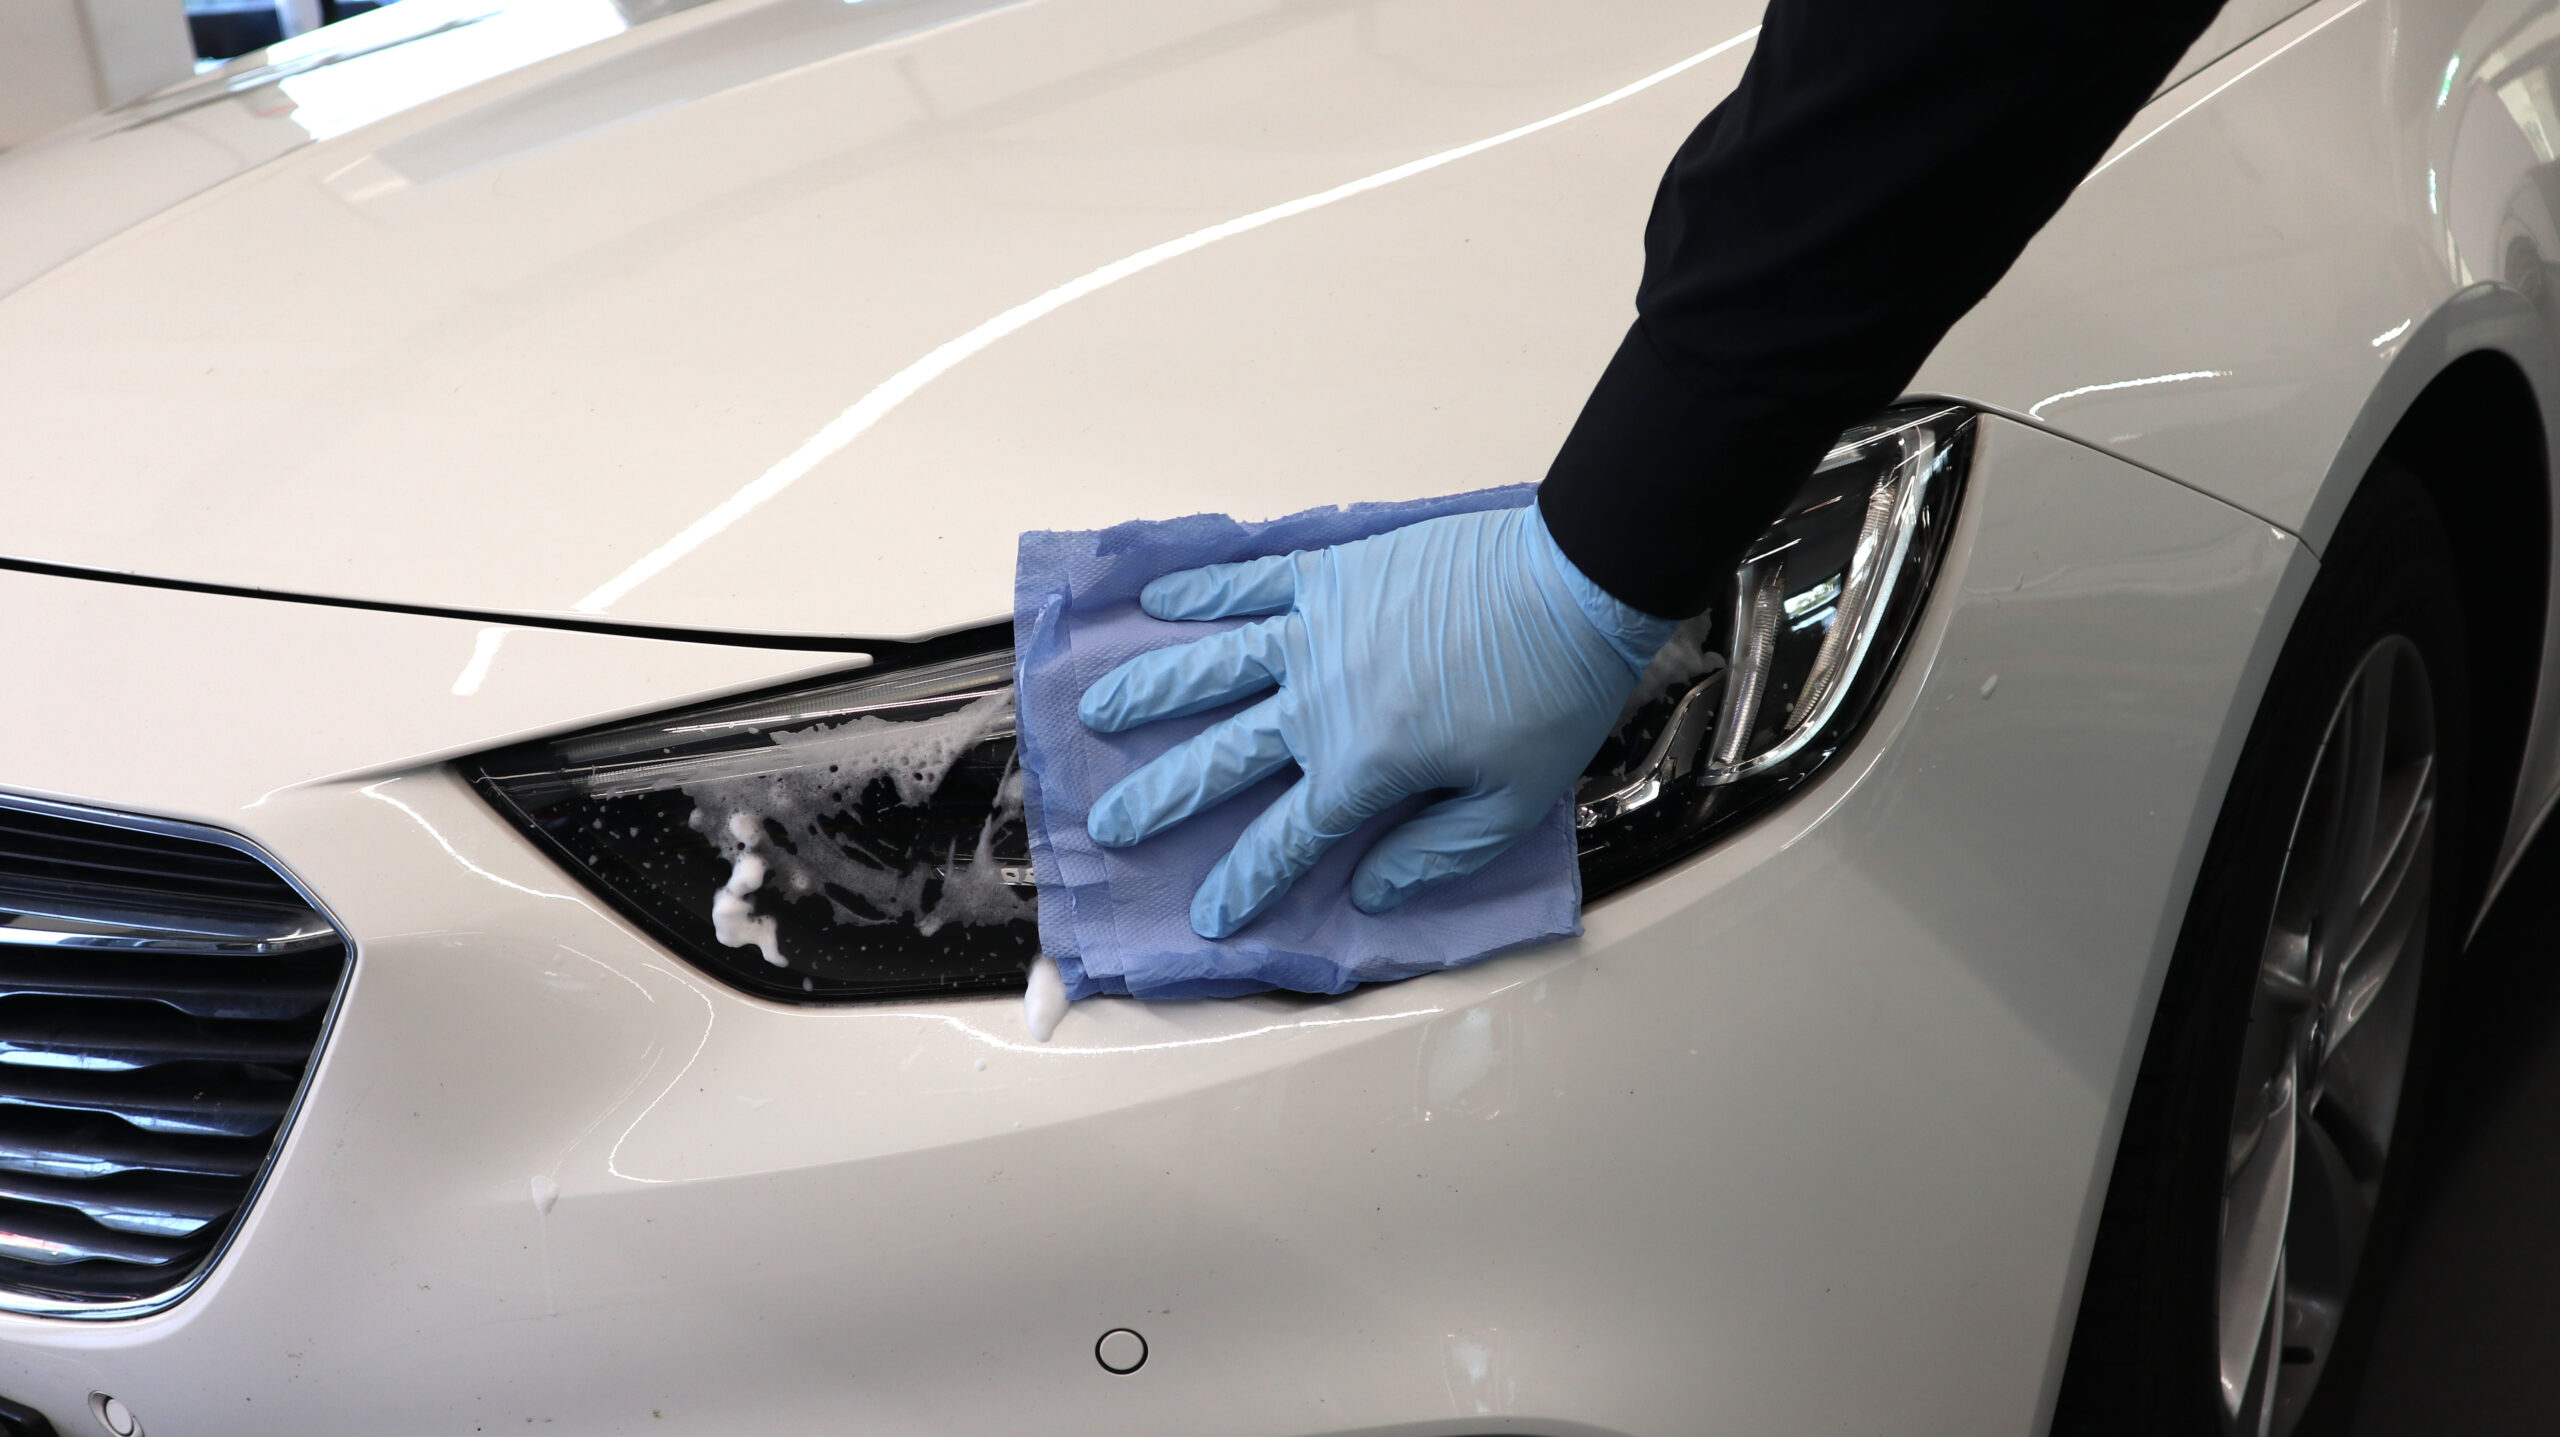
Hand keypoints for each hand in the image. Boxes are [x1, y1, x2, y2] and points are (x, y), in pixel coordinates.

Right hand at [1078, 502, 1677, 938]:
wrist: (1574, 581)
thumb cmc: (1553, 693)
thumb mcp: (1512, 802)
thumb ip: (1435, 854)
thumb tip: (1369, 893)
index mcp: (1363, 766)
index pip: (1289, 839)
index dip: (1245, 882)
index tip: (1208, 915)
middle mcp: (1319, 702)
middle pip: (1222, 759)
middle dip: (1162, 798)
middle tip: (1109, 823)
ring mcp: (1317, 631)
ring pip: (1213, 668)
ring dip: (1151, 693)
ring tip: (1098, 711)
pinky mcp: (1334, 573)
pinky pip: (1251, 583)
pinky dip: (1202, 590)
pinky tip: (1158, 601)